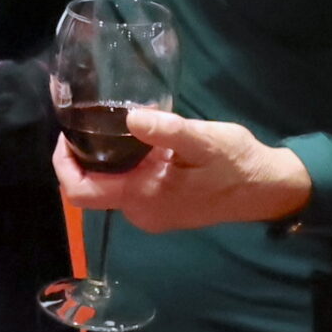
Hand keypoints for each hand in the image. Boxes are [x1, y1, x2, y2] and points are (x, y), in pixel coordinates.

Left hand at [49, 109, 310, 233]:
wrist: (268, 189)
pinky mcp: (164, 209)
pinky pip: (129, 189)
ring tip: (111, 127)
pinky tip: (136, 143)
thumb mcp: (204, 140)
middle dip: (82, 158)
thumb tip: (131, 117)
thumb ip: (168, 130)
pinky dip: (123, 168)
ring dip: (104, 161)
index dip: (63, 164)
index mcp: (142, 197)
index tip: (67, 134)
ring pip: (110, 188)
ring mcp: (152, 215)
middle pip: (90, 189)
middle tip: (88, 123)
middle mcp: (141, 213)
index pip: (79, 191)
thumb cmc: (236, 164)